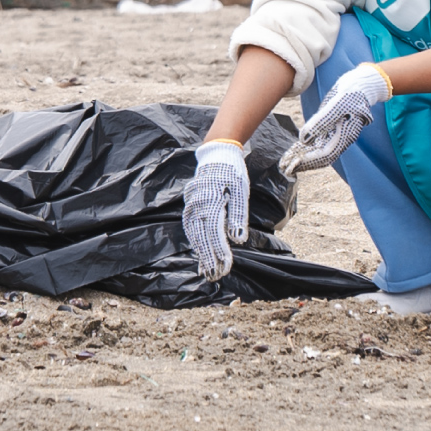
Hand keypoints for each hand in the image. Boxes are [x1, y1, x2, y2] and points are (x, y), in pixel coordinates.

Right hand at [182, 141, 249, 281]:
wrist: (217, 153)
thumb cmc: (232, 172)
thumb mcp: (240, 190)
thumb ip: (238, 215)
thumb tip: (238, 240)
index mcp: (210, 201)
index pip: (215, 233)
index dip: (219, 252)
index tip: (225, 268)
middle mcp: (197, 205)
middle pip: (202, 237)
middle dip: (209, 258)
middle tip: (215, 277)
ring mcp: (191, 205)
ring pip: (194, 234)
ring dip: (200, 253)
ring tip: (206, 271)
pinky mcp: (190, 205)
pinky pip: (190, 227)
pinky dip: (195, 242)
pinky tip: (199, 253)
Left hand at [278, 63, 390, 176]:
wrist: (357, 85)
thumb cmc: (350, 94)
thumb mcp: (335, 105)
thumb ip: (320, 122)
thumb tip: (304, 141)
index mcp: (345, 136)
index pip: (326, 155)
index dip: (310, 161)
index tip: (295, 164)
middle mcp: (339, 139)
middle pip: (320, 157)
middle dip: (303, 164)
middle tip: (285, 168)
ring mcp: (333, 135)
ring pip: (315, 151)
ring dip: (301, 158)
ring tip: (284, 163)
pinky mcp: (327, 129)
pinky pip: (314, 142)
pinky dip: (302, 147)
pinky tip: (291, 152)